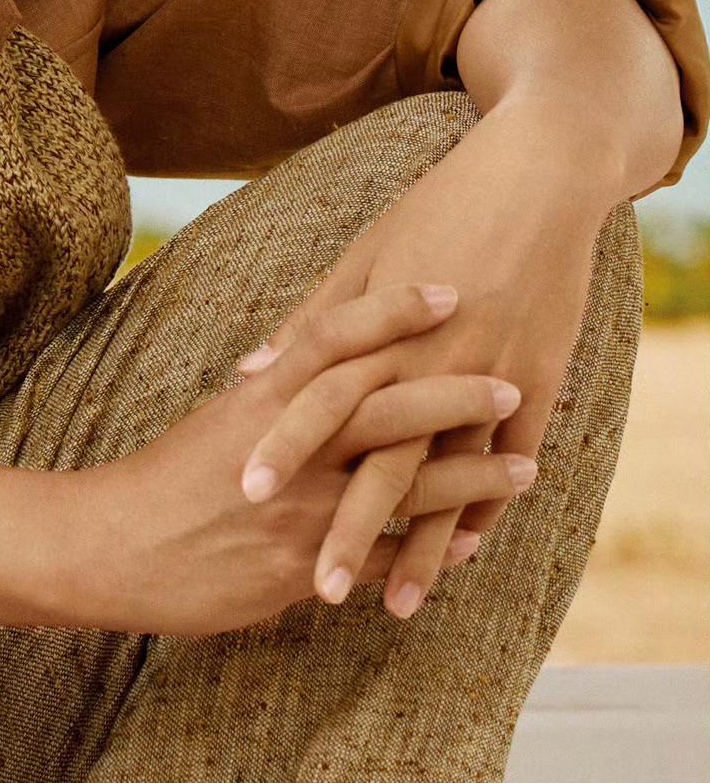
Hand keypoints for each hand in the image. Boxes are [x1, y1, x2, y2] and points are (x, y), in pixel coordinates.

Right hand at [67, 280, 538, 640]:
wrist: (105, 548)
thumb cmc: (161, 483)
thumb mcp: (216, 422)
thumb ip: (268, 393)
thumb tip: (294, 358)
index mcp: (262, 401)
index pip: (335, 338)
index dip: (394, 311)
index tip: (446, 288)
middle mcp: (288, 450)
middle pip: (387, 407)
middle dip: (455, 394)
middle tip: (511, 383)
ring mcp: (299, 510)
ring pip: (403, 486)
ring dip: (470, 478)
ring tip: (525, 468)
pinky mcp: (300, 567)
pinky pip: (382, 557)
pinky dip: (431, 550)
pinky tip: (470, 545)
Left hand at [228, 102, 613, 620]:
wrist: (538, 177)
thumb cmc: (440, 208)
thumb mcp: (366, 256)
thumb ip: (311, 324)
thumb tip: (249, 373)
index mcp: (380, 328)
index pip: (319, 401)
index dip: (282, 448)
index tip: (243, 498)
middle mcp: (432, 360)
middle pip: (382, 460)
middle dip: (349, 528)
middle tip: (313, 588)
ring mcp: (490, 374)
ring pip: (447, 479)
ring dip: (420, 545)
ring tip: (391, 604)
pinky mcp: (539, 380)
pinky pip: (509, 460)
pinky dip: (485, 510)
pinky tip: (456, 556)